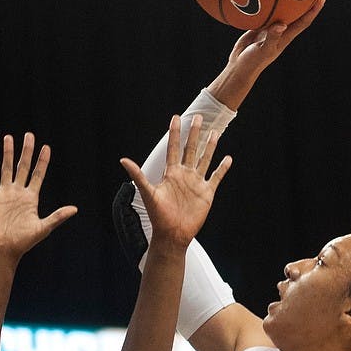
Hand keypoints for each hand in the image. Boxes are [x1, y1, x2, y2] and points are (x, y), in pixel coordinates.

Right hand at [0, 132, 76, 260]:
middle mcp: (18, 192)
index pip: (38, 174)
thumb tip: (75, 209)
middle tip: (29, 135)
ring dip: (7, 153)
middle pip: (23, 166)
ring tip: (9, 137)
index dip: (42, 161)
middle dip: (26, 151)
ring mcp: (4, 192)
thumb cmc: (23, 241)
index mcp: (31, 198)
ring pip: (6, 167)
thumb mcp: (44, 227)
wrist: (3, 248)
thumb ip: (58, 216)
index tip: (46, 147)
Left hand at [120, 113, 231, 247]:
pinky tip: (228, 159)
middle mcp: (184, 175)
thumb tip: (123, 159)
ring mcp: (196, 183)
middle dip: (194, 133)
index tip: (177, 117)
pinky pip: (215, 177)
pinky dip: (222, 168)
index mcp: (171, 173)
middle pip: (190, 149)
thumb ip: (138, 175)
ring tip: (215, 132)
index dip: (174, 132)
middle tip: (199, 116)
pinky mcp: (206, 193)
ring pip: (205, 159)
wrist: (172, 234)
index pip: (173, 147)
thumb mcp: (148, 193)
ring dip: (210, 146)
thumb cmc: (158, 215)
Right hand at [228, 0, 326, 72]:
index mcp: (285, 37)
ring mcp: (270, 28)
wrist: (239, 67)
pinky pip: (267, 11)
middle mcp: (281, 31)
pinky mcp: (259, 26)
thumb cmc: (253, 62)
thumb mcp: (263, 51)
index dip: (314, 10)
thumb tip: (282, 24)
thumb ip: (272, 38)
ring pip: (283, 11)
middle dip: (306, 1)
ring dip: (288, 0)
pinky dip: (269, 3)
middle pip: (297, 14)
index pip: (303, 22)